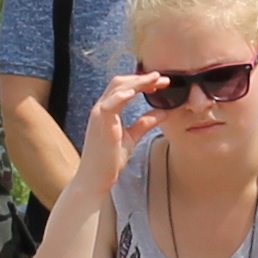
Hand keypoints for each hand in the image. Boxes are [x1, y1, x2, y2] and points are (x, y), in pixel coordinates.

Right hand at [76, 71, 162, 188]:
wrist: (95, 178)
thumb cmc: (109, 160)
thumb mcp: (131, 138)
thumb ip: (144, 123)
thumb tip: (163, 112)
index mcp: (108, 111)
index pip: (125, 88)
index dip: (143, 82)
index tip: (160, 83)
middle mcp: (101, 109)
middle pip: (121, 82)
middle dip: (142, 78)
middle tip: (162, 78)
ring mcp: (98, 115)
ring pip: (116, 88)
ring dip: (137, 82)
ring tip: (155, 80)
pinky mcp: (99, 124)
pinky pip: (109, 104)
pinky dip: (120, 96)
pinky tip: (134, 92)